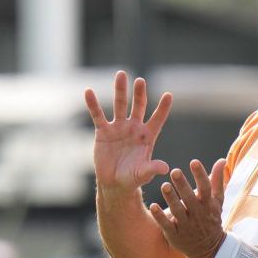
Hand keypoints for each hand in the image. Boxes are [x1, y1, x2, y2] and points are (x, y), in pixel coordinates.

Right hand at [84, 71, 171, 191]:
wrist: (114, 183)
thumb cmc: (132, 178)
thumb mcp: (143, 174)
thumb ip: (152, 169)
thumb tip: (165, 168)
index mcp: (147, 136)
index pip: (157, 119)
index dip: (163, 108)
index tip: (169, 95)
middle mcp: (134, 128)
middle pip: (138, 106)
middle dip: (139, 93)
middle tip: (141, 80)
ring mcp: (118, 127)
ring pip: (120, 105)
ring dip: (120, 90)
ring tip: (121, 74)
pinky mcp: (103, 131)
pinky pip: (98, 115)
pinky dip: (93, 104)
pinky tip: (88, 92)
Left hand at [148, 159, 227, 257]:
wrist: (209, 249)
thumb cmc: (211, 219)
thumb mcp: (217, 201)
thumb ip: (217, 181)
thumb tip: (221, 160)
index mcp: (208, 205)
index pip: (205, 188)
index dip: (200, 175)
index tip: (194, 162)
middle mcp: (197, 214)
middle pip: (190, 198)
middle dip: (183, 185)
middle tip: (175, 171)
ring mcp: (186, 225)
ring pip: (178, 211)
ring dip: (171, 198)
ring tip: (164, 185)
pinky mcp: (175, 235)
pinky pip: (166, 225)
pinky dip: (160, 217)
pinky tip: (153, 206)